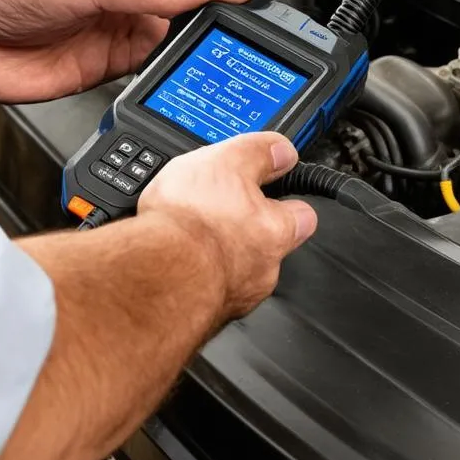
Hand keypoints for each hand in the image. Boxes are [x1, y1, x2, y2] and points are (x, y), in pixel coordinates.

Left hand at [0, 0, 260, 102]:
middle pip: (182, 24)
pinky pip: (138, 83)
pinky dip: (161, 88)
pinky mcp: (93, 76)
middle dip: (212, 35)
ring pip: (165, 55)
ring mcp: (106, 42)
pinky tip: (180, 92)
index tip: (258, 1)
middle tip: (249, 52)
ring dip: (190, 64)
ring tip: (226, 76)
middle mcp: (118, 7)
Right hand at [137, 132, 316, 319]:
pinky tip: (172, 257)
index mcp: (276, 230)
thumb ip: (258, 151)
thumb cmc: (192, 222)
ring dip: (216, 253)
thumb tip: (280, 149)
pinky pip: (202, 287)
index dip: (289, 201)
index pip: (303, 216)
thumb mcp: (227, 160)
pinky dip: (192, 272)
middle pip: (266, 246)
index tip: (274, 190)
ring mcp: (233, 295)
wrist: (155, 273)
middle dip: (245, 229)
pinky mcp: (199, 309)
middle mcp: (262, 269)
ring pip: (233, 269)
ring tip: (189, 233)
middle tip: (219, 208)